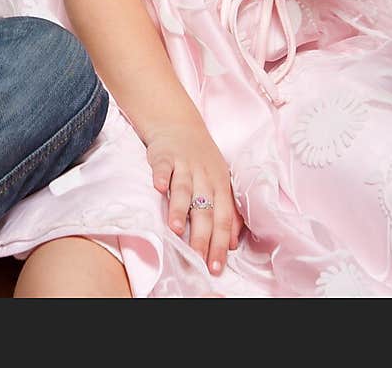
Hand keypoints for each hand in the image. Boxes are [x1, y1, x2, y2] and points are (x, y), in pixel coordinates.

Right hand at [145, 122, 242, 275]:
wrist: (179, 124)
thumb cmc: (201, 160)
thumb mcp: (219, 182)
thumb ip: (227, 212)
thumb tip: (232, 243)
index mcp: (220, 185)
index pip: (223, 218)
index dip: (219, 242)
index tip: (215, 267)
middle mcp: (204, 176)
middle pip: (205, 209)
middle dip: (201, 235)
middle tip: (197, 259)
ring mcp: (184, 164)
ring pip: (184, 189)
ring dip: (180, 209)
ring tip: (177, 229)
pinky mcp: (164, 155)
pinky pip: (163, 167)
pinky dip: (161, 176)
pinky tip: (158, 188)